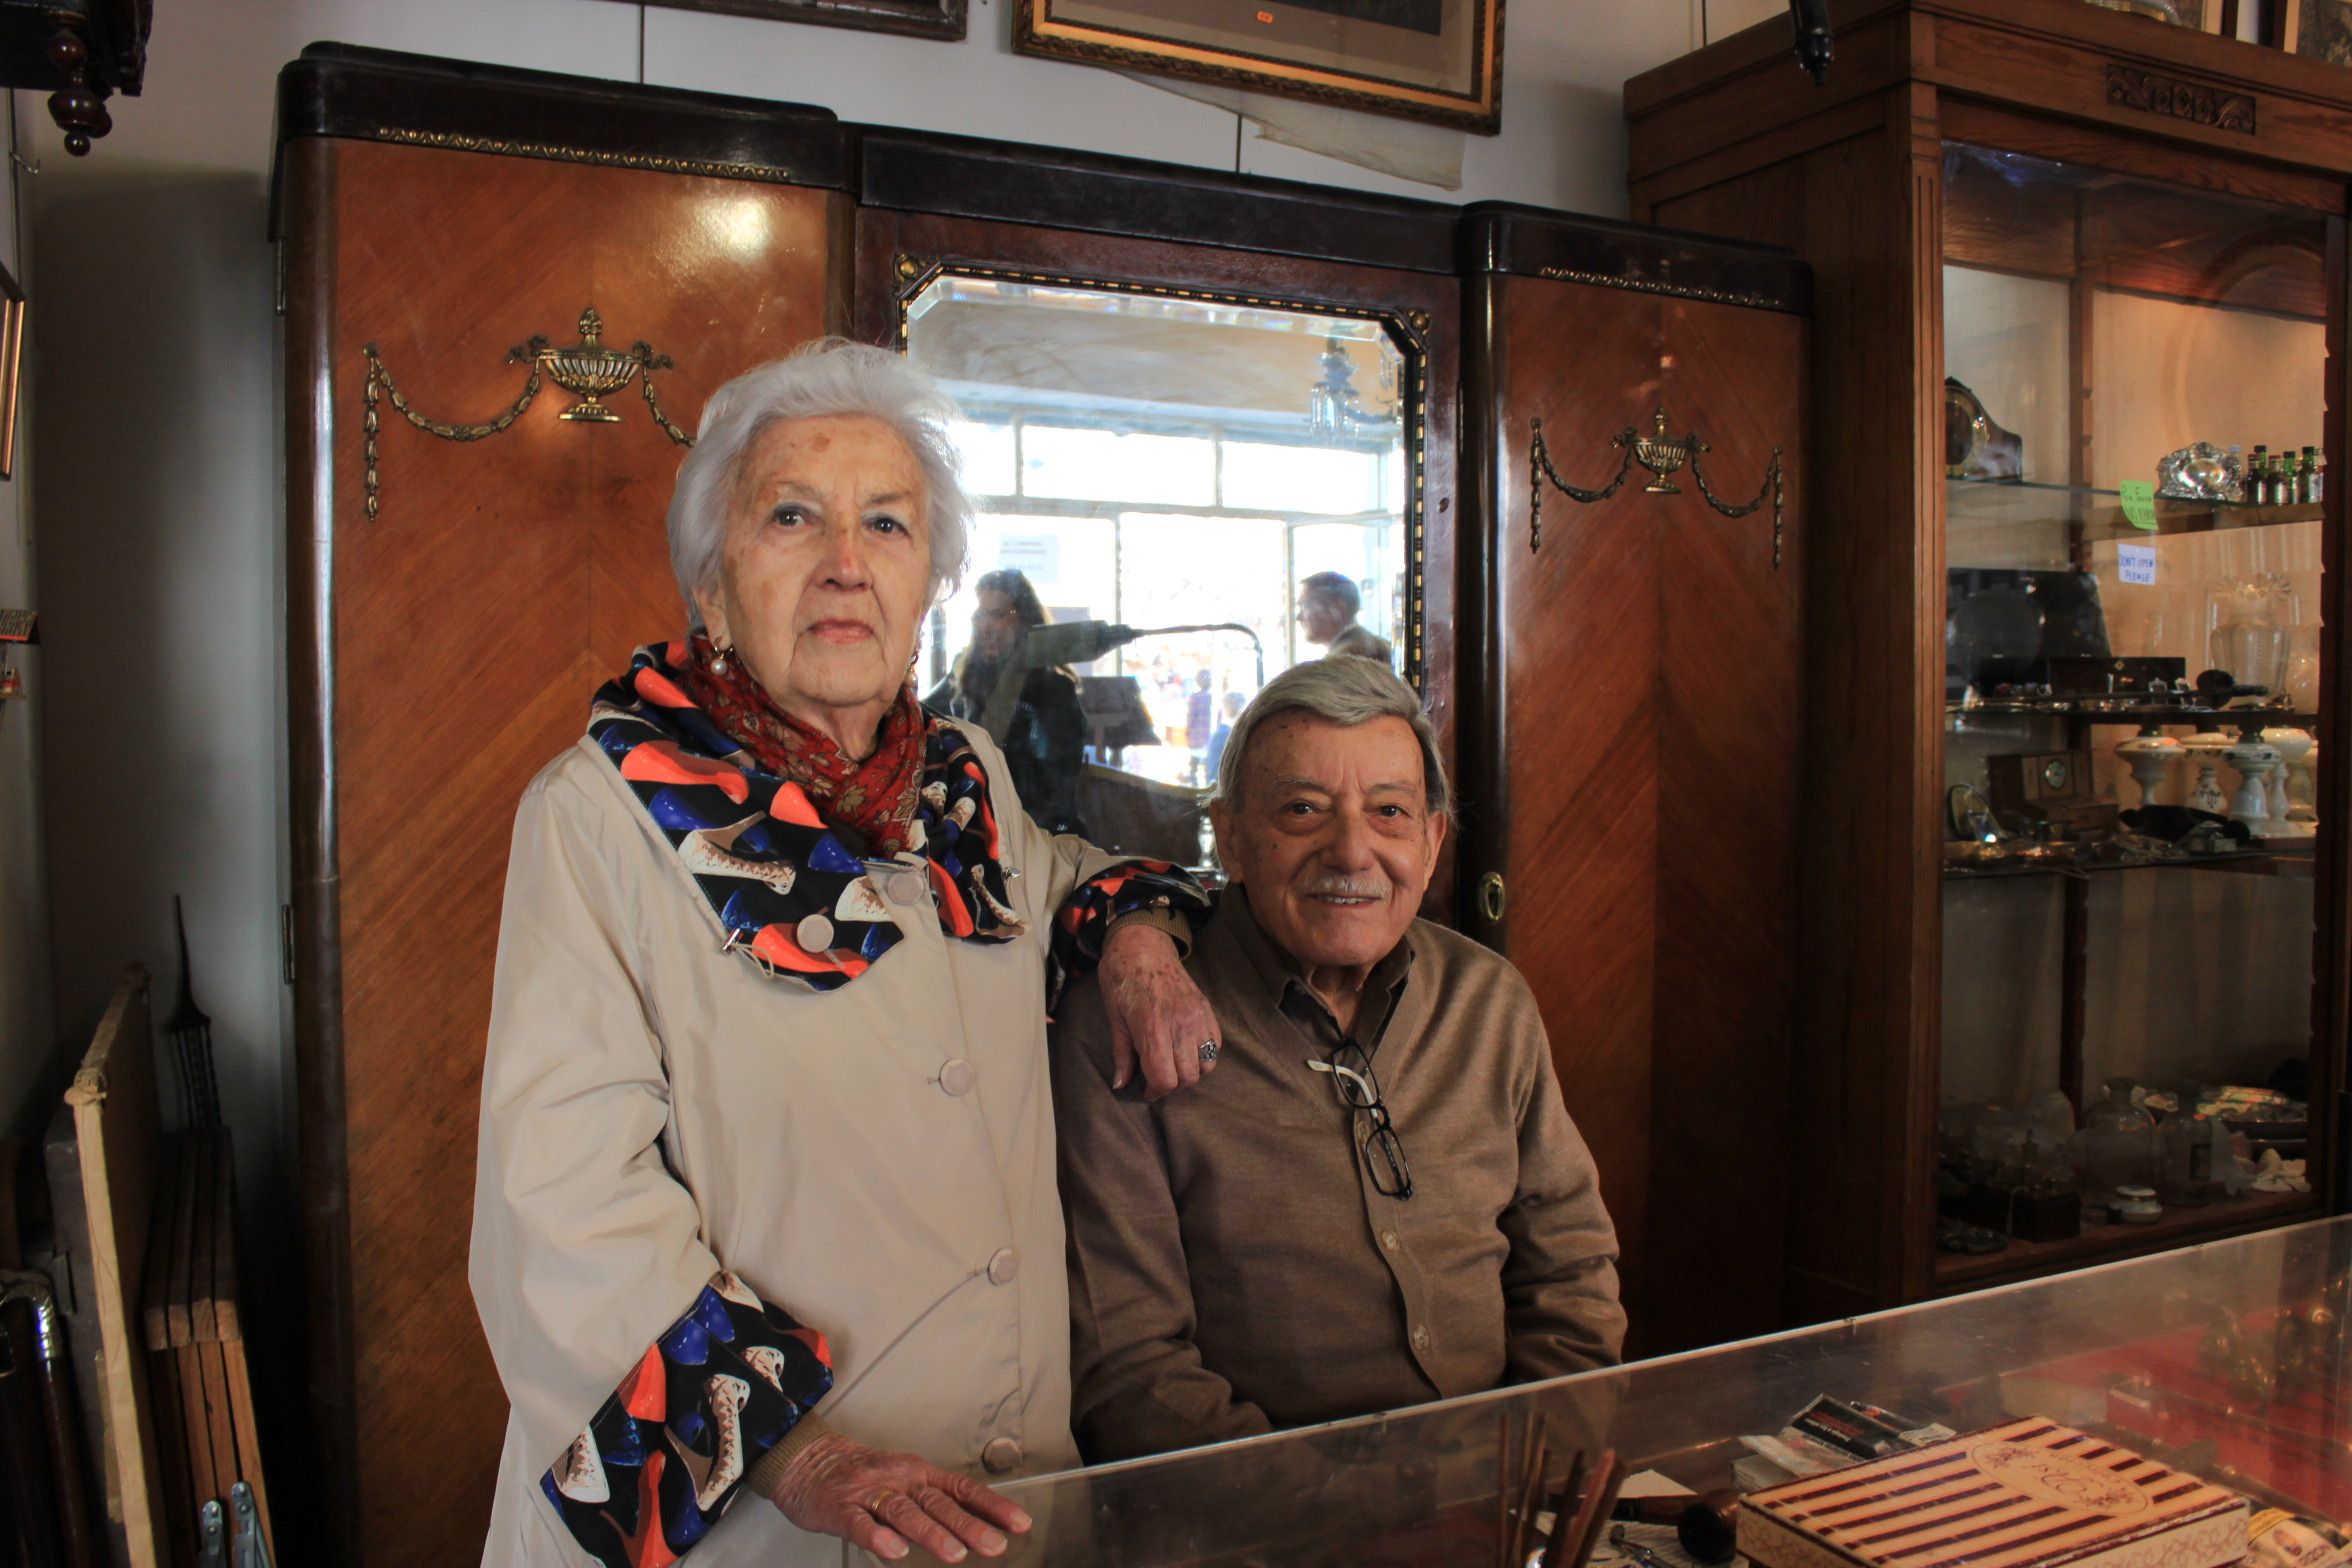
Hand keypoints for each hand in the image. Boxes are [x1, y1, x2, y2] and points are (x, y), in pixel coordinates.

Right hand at [764, 1431, 1030, 1562]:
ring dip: (931, 1533)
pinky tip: (894, 1551)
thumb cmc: (860, 1476)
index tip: (1019, 1523)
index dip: (992, 1506)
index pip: (962, 1489)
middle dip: (969, 1525)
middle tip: (994, 1545)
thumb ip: (934, 1503)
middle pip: (939, 1503)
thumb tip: (977, 1523)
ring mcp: (869, 1494)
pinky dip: (878, 1537)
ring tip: (954, 1553)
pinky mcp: (840, 1509)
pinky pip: (861, 1524)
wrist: (807, 1461)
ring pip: (904, 1513)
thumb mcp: (904, 1482)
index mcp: (918, 1474)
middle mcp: (899, 1481)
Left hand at [1098, 921, 1220, 1101]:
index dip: (1155, 1092)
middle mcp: (1181, 1025)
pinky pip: (1216, 1045)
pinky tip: (1187, 1050)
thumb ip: (1122, 1054)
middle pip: (1188, 1077)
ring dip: (1191, 1072)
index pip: (1165, 1079)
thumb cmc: (1122, 980)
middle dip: (1172, 1085)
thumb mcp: (1114, 1018)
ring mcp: (1198, 1017)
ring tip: (1174, 1065)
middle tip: (1158, 1078)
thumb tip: (1121, 1084)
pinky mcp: (1207, 1009)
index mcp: (1153, 1029)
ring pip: (1207, 1065)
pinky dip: (1205, 1055)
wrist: (1143, 946)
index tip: (1147, 1091)